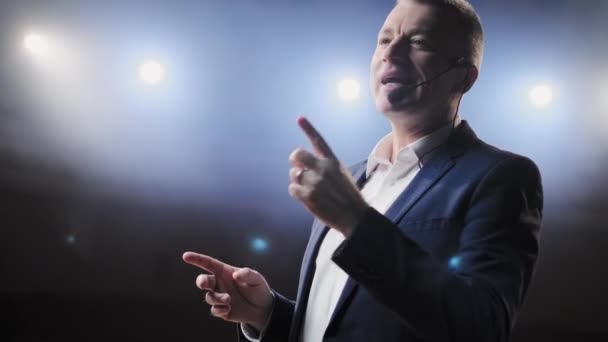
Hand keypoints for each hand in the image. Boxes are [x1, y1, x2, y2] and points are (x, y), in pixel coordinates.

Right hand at [182, 251, 273, 330]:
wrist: (262, 308)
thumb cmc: (258, 288)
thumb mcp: (257, 279)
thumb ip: (247, 274)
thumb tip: (235, 275)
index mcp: (225, 272)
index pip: (208, 264)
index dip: (197, 259)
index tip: (186, 256)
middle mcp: (219, 283)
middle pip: (203, 280)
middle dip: (201, 281)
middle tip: (204, 283)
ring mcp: (219, 296)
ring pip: (209, 297)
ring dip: (217, 298)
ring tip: (229, 300)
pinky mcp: (221, 310)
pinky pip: (214, 310)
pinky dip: (220, 309)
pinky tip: (229, 309)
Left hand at [288, 116, 368, 236]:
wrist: (354, 216)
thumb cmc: (348, 196)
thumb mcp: (341, 174)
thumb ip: (325, 167)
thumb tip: (303, 166)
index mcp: (332, 161)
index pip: (318, 141)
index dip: (308, 128)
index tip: (299, 118)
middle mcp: (323, 168)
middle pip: (297, 154)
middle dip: (294, 160)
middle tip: (298, 167)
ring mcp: (314, 181)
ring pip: (294, 174)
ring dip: (297, 181)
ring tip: (309, 189)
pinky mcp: (308, 195)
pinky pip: (292, 188)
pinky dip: (296, 192)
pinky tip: (306, 197)